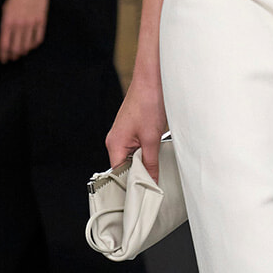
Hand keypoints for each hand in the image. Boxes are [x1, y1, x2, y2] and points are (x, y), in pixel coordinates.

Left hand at [0, 0, 48, 62]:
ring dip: (23, 51)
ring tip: (21, 53)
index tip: (3, 60)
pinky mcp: (41, 20)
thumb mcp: (6, 7)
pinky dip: (34, 44)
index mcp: (8, 20)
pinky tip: (31, 45)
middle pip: (16, 47)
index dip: (4, 54)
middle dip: (13, 55)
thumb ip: (6, 23)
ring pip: (27, 45)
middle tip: (12, 58)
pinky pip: (38, 38)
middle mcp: (19, 23)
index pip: (5, 44)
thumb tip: (7, 37)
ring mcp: (31, 23)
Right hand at [107, 68, 167, 182]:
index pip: (119, 174)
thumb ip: (151, 163)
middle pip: (126, 167)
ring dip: (145, 162)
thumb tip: (150, 181)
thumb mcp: (152, 139)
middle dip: (139, 173)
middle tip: (153, 182)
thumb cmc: (148, 102)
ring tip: (156, 163)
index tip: (143, 193)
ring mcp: (125, 135)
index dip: (131, 184)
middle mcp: (116, 140)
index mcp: (115, 144)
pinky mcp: (134, 130)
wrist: (154, 80)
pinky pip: (138, 148)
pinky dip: (147, 152)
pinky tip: (157, 151)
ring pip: (134, 158)